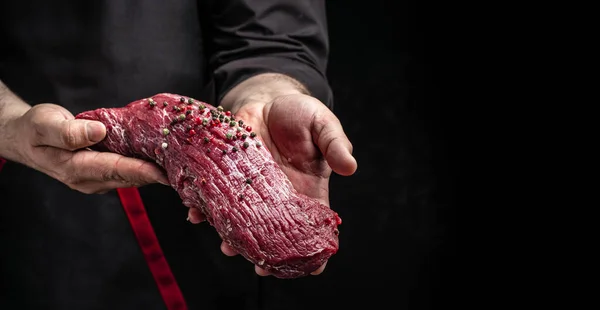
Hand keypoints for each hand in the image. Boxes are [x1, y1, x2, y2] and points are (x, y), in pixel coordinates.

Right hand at [4, 104, 168, 193]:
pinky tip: (163, 157)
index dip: (140, 171)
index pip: (114, 170)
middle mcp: (90, 180)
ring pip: (132, 177)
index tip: (162, 172)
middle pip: (129, 177)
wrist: (26, 138)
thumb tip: (98, 132)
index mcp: (75, 169)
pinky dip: (146, 166)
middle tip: (183, 167)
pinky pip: (129, 171)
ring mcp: (98, 180)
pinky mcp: (105, 174)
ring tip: (180, 162)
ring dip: (155, 171)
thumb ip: (69, 131)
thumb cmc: (34, 129)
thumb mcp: (45, 124)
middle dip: (156, 174)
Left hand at [188, 93, 356, 275]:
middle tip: (262, 266)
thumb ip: (336, 144)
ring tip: (229, 246)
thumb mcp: (323, 124)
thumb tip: (350, 166)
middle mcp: (278, 197)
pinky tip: (198, 214)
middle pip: (275, 233)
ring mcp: (250, 189)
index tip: (313, 269)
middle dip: (268, 252)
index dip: (315, 249)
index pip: (314, 226)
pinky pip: (215, 197)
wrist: (266, 98)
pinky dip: (204, 207)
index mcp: (307, 190)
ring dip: (233, 236)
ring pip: (242, 221)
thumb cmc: (300, 113)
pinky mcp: (227, 177)